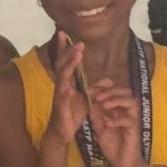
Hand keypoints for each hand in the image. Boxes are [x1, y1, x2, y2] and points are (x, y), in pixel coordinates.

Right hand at [45, 30, 89, 144]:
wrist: (61, 134)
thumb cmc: (71, 115)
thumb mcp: (86, 100)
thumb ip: (93, 89)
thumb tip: (107, 80)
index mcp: (66, 83)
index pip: (64, 62)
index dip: (63, 48)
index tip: (63, 33)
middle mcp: (60, 87)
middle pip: (62, 66)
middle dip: (68, 53)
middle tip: (78, 42)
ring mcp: (59, 98)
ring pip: (62, 80)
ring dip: (69, 67)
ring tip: (76, 57)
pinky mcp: (60, 110)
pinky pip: (62, 101)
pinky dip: (65, 94)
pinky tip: (69, 89)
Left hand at [91, 80, 142, 166]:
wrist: (122, 163)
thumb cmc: (112, 145)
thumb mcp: (100, 129)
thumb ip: (96, 116)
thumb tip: (89, 102)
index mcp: (118, 110)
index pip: (115, 92)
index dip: (104, 88)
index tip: (90, 89)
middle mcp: (127, 112)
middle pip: (125, 92)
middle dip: (111, 91)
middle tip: (97, 96)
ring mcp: (132, 121)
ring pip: (131, 103)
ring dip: (117, 101)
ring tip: (104, 105)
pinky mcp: (134, 131)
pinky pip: (129, 121)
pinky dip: (118, 120)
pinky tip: (108, 124)